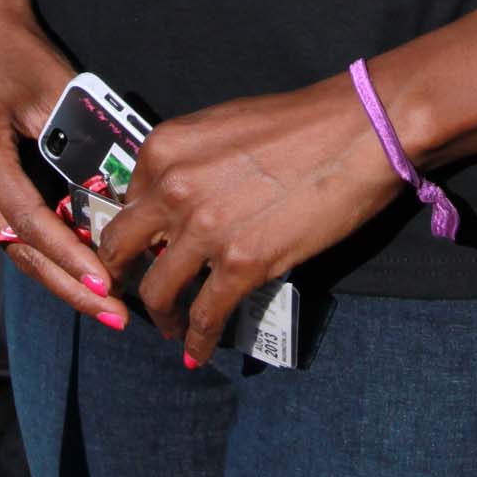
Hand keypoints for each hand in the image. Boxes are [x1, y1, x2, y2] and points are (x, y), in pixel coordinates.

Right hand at [0, 0, 126, 324]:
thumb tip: (125, 200)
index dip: (69, 257)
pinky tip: (77, 269)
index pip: (28, 219)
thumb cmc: (24, 56)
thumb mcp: (61, 92)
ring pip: (10, 245)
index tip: (107, 286)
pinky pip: (3, 228)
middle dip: (68, 283)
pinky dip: (40, 249)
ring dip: (56, 272)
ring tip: (104, 302)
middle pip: (17, 246)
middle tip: (115, 314)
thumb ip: (83, 145)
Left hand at [95, 76, 403, 364]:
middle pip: (122, 248)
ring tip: (170, 327)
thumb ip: (189, 165)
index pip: (125, 202)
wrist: (356, 131)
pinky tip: (197, 352)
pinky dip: (197, 341)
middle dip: (120, 277)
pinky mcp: (241, 264)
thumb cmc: (299, 124)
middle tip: (129, 292)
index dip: (131, 232)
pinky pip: (204, 316)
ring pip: (158, 291)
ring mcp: (204, 229)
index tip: (138, 251)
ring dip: (161, 316)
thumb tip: (178, 204)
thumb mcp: (223, 129)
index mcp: (164, 148)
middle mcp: (173, 188)